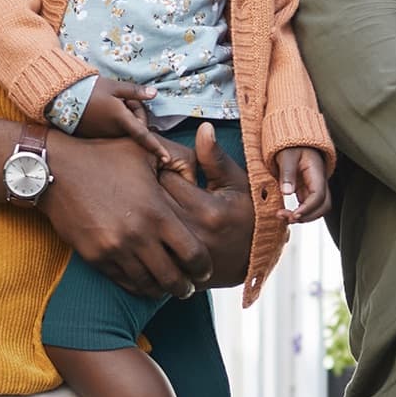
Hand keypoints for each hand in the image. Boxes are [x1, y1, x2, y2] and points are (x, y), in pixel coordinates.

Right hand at [41, 132, 214, 300]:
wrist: (56, 169)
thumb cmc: (105, 155)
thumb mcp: (146, 150)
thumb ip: (181, 160)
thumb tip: (201, 176)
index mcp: (157, 212)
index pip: (192, 254)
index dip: (202, 266)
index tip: (203, 269)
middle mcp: (138, 235)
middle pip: (172, 278)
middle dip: (185, 287)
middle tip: (189, 288)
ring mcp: (115, 249)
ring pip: (147, 285)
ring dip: (160, 289)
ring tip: (166, 287)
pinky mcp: (95, 256)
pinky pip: (123, 281)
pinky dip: (137, 285)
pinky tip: (143, 281)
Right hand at [70, 77, 183, 169]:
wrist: (62, 97)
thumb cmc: (90, 89)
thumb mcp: (114, 87)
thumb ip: (135, 92)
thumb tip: (154, 93)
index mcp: (121, 119)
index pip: (144, 135)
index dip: (157, 148)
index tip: (167, 159)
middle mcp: (113, 132)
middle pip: (135, 127)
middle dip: (136, 114)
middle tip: (124, 99)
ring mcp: (103, 136)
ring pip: (123, 130)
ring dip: (124, 119)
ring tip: (110, 104)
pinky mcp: (94, 137)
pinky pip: (111, 132)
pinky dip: (113, 123)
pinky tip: (102, 111)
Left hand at [156, 123, 255, 289]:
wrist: (254, 258)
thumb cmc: (245, 214)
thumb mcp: (237, 183)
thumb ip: (215, 158)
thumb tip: (204, 127)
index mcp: (207, 209)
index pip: (166, 177)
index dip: (162, 169)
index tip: (164, 168)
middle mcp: (192, 233)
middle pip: (150, 201)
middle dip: (145, 188)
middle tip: (147, 182)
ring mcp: (181, 255)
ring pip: (145, 226)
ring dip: (141, 212)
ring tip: (146, 204)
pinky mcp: (174, 268)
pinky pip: (148, 249)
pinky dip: (143, 236)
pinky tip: (147, 227)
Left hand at [275, 147, 332, 223]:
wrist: (294, 141)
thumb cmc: (291, 145)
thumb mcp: (287, 156)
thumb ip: (287, 173)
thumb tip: (286, 192)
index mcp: (316, 173)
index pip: (319, 196)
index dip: (308, 208)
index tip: (294, 214)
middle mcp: (318, 182)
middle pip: (323, 206)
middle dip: (307, 217)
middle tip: (288, 218)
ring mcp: (313, 187)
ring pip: (316, 208)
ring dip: (303, 217)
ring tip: (283, 217)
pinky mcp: (306, 190)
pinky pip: (307, 206)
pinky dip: (299, 213)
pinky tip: (285, 213)